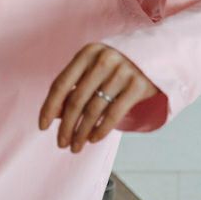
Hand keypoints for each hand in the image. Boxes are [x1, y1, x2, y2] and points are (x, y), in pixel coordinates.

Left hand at [38, 42, 161, 152]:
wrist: (157, 53)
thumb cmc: (116, 64)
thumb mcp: (93, 68)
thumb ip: (75, 86)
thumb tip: (56, 114)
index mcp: (86, 54)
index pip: (61, 84)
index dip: (49, 107)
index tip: (43, 126)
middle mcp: (103, 60)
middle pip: (76, 100)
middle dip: (66, 126)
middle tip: (61, 143)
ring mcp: (122, 72)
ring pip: (94, 110)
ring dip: (82, 132)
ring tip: (76, 146)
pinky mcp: (138, 85)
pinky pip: (114, 113)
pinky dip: (101, 129)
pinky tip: (93, 139)